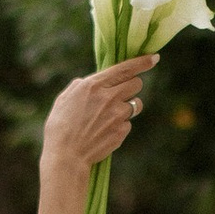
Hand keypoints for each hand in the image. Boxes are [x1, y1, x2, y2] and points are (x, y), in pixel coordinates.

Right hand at [42, 54, 156, 176]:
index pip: (125, 68)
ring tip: (111, 116)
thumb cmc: (60, 127)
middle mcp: (109, 97)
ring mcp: (118, 115)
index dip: (143, 62)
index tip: (154, 58)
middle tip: (121, 93)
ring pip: (136, 104)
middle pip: (136, 84)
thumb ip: (82, 86)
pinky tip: (104, 132)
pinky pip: (128, 123)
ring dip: (128, 106)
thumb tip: (94, 82)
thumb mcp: (65, 99)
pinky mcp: (122, 131)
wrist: (66, 156)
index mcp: (94, 85)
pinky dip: (120, 125)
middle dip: (132, 86)